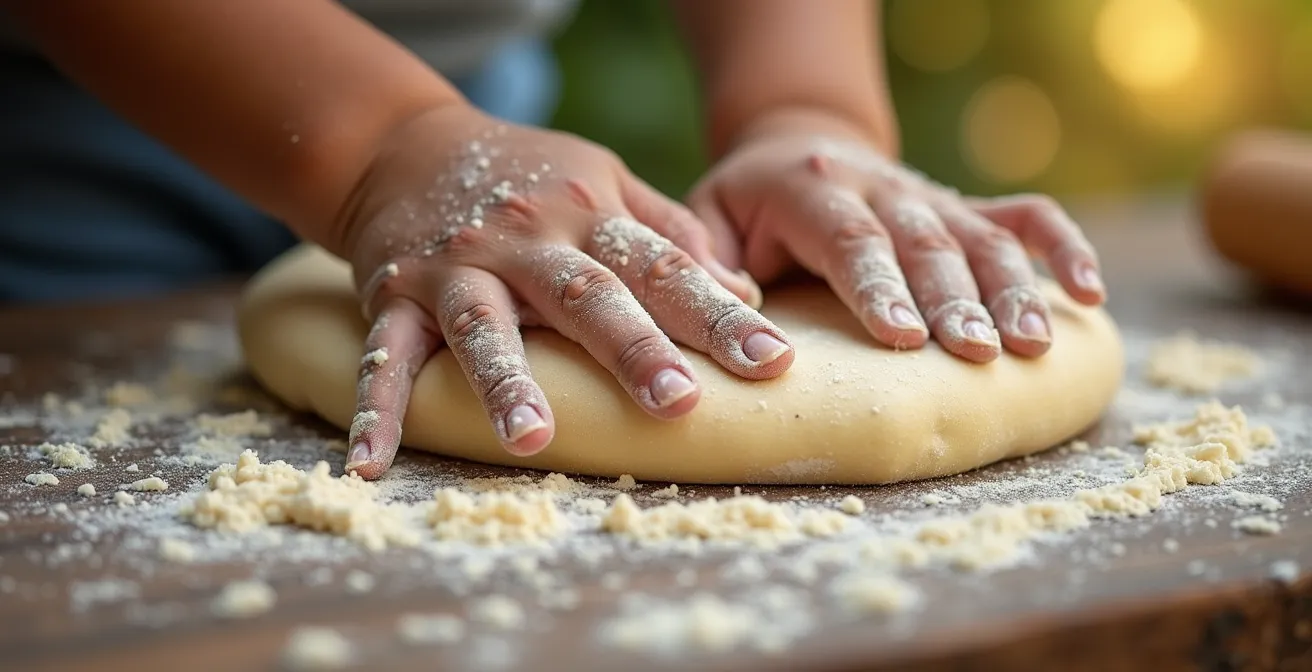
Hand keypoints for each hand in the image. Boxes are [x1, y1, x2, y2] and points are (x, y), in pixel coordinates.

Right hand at [331, 105, 795, 477]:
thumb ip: (670, 230)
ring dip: (506, 383)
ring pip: (484, 327)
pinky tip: (371, 464)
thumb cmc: (528, 176)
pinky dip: (377, 409)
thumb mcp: (604, 180)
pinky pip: (385, 355)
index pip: (664, 266)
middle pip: (586, 295)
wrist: (403, 143)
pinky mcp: (394, 295)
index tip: (772, 361)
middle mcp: (527, 241)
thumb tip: (745, 289)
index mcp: (589, 213)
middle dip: (633, 349)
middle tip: (679, 402)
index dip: (718, 314)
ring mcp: (456, 269)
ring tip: (533, 440)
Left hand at [688, 110, 1105, 362]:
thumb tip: (738, 301)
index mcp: (811, 189)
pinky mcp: (963, 207)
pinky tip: (1089, 294)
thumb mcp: (707, 218)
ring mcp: (929, 195)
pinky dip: (1061, 248)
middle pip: (924, 242)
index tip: (902, 337)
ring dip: (1013, 289)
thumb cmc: (745, 205)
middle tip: (980, 352)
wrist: (795, 148)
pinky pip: (1024, 217)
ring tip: (1034, 345)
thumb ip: (711, 258)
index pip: (850, 238)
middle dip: (954, 299)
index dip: (878, 286)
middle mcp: (880, 187)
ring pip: (981, 236)